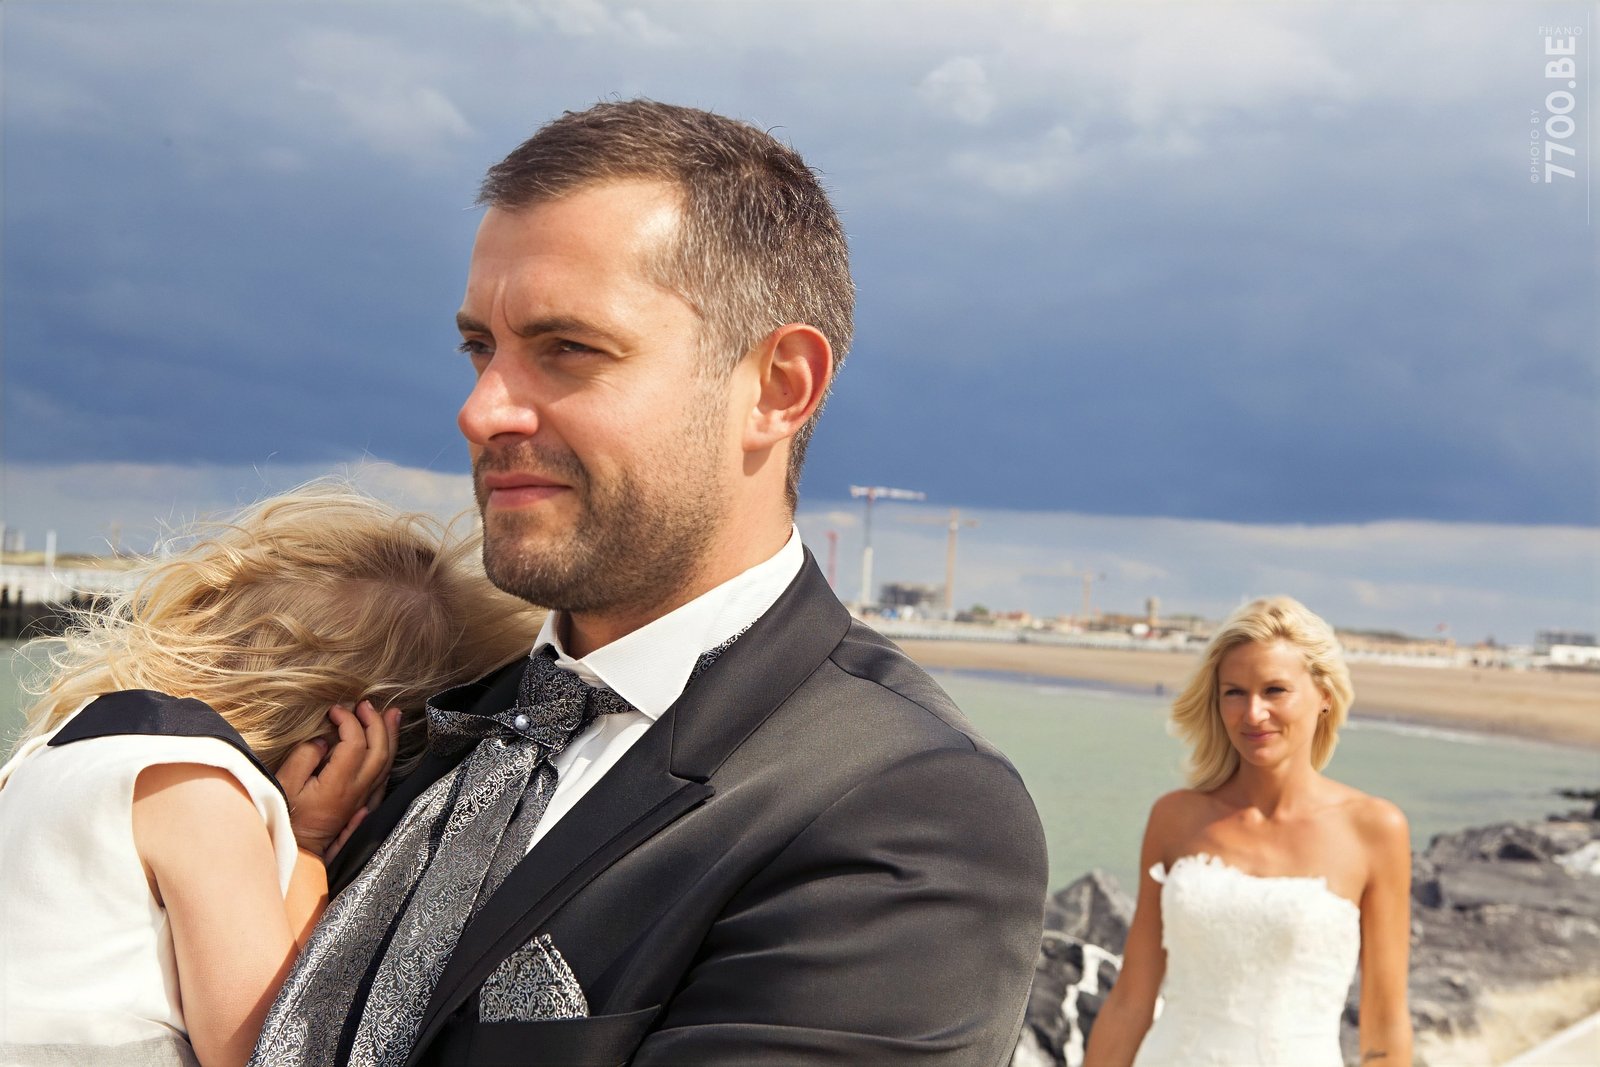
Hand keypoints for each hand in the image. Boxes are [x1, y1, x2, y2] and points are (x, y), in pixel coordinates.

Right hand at [277, 701, 399, 858]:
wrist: (296, 853)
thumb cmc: (284, 819)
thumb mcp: (283, 786)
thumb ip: (303, 759)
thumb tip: (323, 742)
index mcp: (338, 785)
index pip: (355, 743)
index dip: (348, 721)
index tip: (335, 710)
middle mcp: (357, 791)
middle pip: (379, 751)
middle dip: (376, 723)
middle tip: (367, 705)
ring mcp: (363, 799)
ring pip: (386, 763)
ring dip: (390, 736)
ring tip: (392, 714)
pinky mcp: (363, 804)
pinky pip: (384, 776)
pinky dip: (389, 755)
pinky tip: (388, 744)